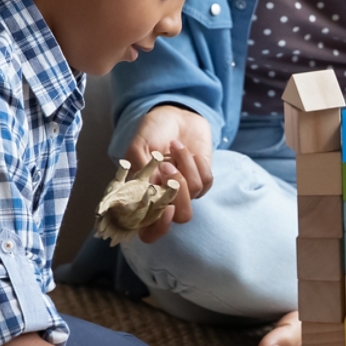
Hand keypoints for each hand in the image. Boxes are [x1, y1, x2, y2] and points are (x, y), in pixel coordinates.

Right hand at [127, 106, 214, 242]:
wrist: (174, 113)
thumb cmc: (152, 131)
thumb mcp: (138, 147)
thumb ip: (140, 170)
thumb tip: (151, 191)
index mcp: (143, 198)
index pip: (149, 232)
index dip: (158, 227)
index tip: (165, 208)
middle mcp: (166, 199)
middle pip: (181, 216)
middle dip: (178, 191)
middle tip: (166, 166)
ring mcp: (186, 190)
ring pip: (194, 194)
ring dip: (185, 166)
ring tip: (173, 148)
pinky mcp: (203, 177)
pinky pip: (207, 180)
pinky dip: (197, 162)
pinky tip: (186, 150)